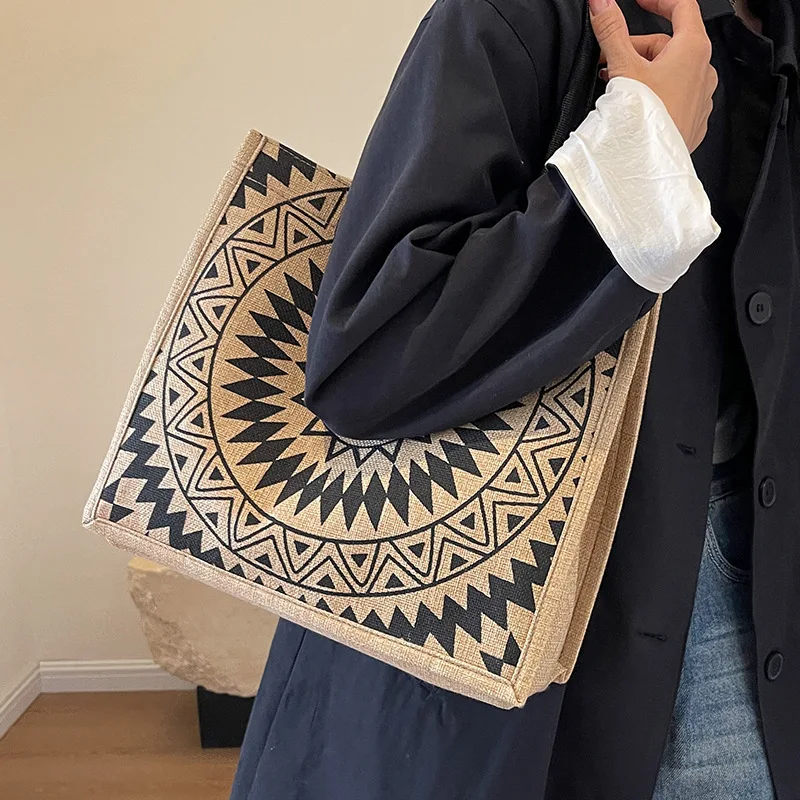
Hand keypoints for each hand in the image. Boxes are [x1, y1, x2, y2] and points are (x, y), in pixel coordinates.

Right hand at [589, 0, 717, 151]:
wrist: (649, 166)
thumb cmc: (644, 120)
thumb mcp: (623, 67)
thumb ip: (611, 31)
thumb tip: (601, 3)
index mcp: (694, 49)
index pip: (682, 7)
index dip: (658, 0)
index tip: (640, 1)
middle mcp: (704, 71)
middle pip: (669, 44)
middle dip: (637, 48)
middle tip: (610, 61)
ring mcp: (701, 98)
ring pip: (672, 72)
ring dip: (644, 72)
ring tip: (618, 87)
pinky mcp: (694, 121)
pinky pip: (675, 96)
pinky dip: (655, 94)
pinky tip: (635, 106)